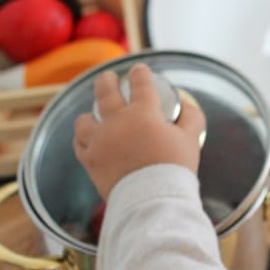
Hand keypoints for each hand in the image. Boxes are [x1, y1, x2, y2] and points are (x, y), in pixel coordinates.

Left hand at [73, 64, 205, 198]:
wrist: (152, 198)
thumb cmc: (174, 169)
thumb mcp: (191, 140)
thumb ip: (191, 119)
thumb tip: (188, 108)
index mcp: (143, 112)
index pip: (140, 84)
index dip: (140, 73)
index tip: (139, 70)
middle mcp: (116, 121)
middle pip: (105, 92)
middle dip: (107, 81)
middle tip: (108, 78)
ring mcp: (99, 141)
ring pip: (84, 121)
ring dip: (88, 116)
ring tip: (90, 116)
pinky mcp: (90, 161)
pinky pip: (79, 146)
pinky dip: (82, 141)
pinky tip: (85, 141)